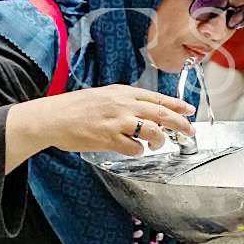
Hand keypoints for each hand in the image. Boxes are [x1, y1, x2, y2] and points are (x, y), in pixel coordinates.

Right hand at [5, 84, 195, 169]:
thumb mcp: (105, 96)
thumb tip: (148, 111)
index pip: (158, 98)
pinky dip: (138, 150)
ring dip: (158, 141)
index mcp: (124, 93)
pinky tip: (134, 149)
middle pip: (162, 114)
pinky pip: (134, 148)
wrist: (53, 117)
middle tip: (189, 131)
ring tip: (155, 144)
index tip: (190, 110)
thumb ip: (127, 102)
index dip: (177, 105)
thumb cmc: (77, 107)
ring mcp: (117, 122)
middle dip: (180, 124)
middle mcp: (123, 105)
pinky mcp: (109, 139)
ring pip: (152, 132)